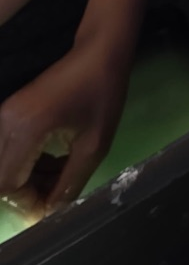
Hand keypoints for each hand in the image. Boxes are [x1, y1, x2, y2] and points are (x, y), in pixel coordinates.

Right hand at [0, 38, 129, 213]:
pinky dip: (26, 163)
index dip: (27, 204)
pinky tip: (52, 162)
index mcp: (26, 128)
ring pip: (2, 164)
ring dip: (26, 179)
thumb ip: (69, 182)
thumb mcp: (94, 145)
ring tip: (58, 178)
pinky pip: (8, 149)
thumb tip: (51, 213)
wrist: (99, 51)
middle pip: (0, 177)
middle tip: (55, 195)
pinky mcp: (10, 110)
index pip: (7, 185)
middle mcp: (6, 121)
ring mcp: (5, 113)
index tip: (52, 207)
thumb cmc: (102, 93)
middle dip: (25, 194)